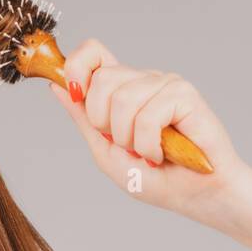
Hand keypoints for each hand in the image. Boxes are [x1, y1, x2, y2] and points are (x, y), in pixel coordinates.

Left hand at [49, 38, 245, 221]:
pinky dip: (149, 145)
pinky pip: (148, 114)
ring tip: (148, 152)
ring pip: (122, 99)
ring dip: (130, 140)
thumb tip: (57, 86)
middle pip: (102, 78)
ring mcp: (164, 84)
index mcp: (122, 90)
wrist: (193, 196)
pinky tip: (162, 154)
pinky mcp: (184, 94)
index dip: (77, 67)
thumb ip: (83, 118)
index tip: (77, 94)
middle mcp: (143, 81)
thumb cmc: (155, 178)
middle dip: (104, 122)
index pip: (92, 53)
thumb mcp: (105, 150)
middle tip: (127, 144)